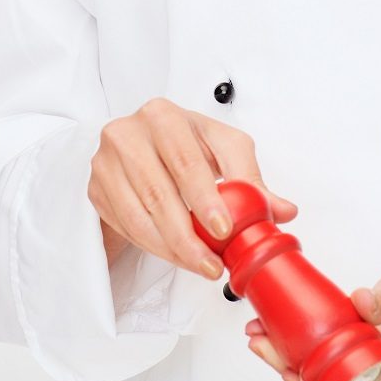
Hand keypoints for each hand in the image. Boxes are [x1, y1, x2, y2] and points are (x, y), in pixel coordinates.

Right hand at [89, 99, 297, 279]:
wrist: (145, 147)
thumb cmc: (188, 144)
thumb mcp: (224, 150)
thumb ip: (252, 179)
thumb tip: (284, 211)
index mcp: (164, 116)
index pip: (187, 162)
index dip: (206, 199)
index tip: (225, 230)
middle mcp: (128, 133)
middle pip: (159, 193)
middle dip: (189, 235)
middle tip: (212, 262)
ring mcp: (105, 162)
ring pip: (140, 215)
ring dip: (172, 248)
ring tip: (201, 265)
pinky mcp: (96, 188)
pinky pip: (126, 226)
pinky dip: (154, 247)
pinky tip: (177, 256)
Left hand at [244, 239, 380, 380]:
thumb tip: (358, 303)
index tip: (295, 370)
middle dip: (298, 373)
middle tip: (265, 347)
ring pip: (329, 372)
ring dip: (294, 356)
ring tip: (261, 336)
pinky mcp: (373, 342)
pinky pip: (334, 348)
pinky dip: (307, 338)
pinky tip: (279, 326)